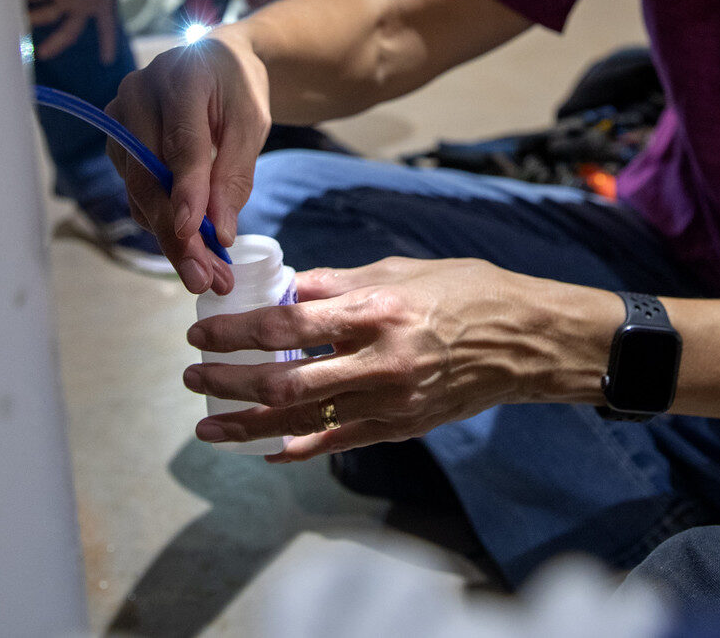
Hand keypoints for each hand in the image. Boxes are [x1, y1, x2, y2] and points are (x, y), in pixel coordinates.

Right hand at [27, 0, 124, 63]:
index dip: (107, 44)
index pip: (107, 28)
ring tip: (18, 26)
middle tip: (42, 55)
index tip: (107, 60)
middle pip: (69, 32)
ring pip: (47, 16)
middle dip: (56, 44)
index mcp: (103, 4)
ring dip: (31, 19)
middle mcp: (84, 6)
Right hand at [105, 29, 270, 293]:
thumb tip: (220, 234)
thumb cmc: (237, 88)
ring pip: (139, 192)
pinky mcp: (117, 143)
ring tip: (205, 275)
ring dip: (169, 238)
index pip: (182, 144)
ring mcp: (119, 120)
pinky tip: (190, 249)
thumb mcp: (252, 122)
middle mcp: (137, 96)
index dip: (187, 193)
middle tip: (204, 278)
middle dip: (176, 234)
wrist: (216, 63)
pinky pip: (137, 192)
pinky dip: (161, 223)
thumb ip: (235, 173)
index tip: (195, 236)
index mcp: (180, 77)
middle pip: (150, 177)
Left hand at [183, 258, 606, 458]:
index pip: (287, 324)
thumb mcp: (401, 269)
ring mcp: (391, 402)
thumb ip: (338, 284)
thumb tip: (284, 289)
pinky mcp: (403, 427)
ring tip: (209, 425)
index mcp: (377, 311)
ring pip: (303, 421)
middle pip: (284, 380)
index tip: (201, 335)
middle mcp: (380, 361)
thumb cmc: (467, 291)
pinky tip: (266, 448)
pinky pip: (339, 441)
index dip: (236, 333)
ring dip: (249, 424)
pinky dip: (298, 447)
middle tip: (193, 377)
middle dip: (229, 382)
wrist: (526, 341)